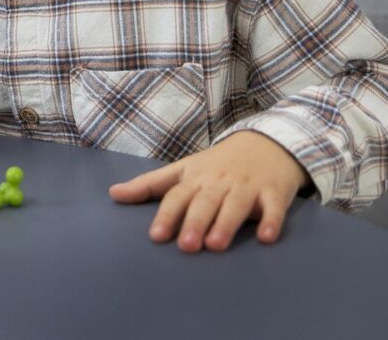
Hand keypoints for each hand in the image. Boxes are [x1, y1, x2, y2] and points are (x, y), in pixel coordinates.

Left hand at [107, 131, 309, 251]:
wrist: (266, 142)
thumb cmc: (218, 163)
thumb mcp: (183, 169)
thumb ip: (150, 184)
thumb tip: (113, 194)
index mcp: (196, 178)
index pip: (178, 195)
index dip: (167, 215)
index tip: (157, 236)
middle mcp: (220, 181)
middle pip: (205, 201)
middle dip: (195, 222)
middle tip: (186, 246)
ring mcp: (248, 185)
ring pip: (236, 204)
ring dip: (226, 223)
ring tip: (215, 245)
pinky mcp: (274, 191)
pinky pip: (274, 207)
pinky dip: (271, 221)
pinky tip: (265, 238)